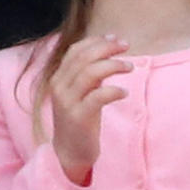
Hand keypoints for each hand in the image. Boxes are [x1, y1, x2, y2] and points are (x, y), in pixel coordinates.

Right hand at [47, 32, 132, 182]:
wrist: (69, 151)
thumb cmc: (79, 119)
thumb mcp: (80, 92)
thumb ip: (88, 73)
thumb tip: (107, 52)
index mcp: (59, 78)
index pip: (75, 50)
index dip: (96, 41)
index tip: (116, 38)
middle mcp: (59, 87)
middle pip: (83, 58)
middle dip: (107, 48)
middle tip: (127, 48)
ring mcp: (68, 102)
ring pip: (90, 73)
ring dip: (113, 65)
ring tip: (130, 67)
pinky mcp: (79, 117)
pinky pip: (98, 97)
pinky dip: (113, 90)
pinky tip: (124, 92)